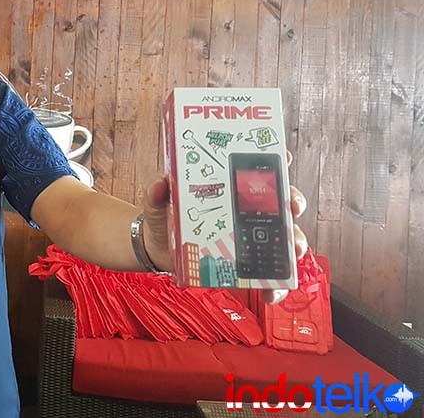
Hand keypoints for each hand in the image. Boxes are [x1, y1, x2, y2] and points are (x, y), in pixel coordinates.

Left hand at [141, 151, 309, 302]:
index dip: (275, 162)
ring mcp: (250, 238)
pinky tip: (271, 293)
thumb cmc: (165, 219)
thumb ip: (157, 194)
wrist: (159, 252)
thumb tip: (160, 184)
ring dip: (294, 244)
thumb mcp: (159, 204)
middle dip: (292, 202)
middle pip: (279, 202)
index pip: (256, 171)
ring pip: (283, 238)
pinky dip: (275, 286)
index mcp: (229, 190)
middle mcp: (245, 211)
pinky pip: (268, 275)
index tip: (285, 157)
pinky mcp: (247, 265)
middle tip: (292, 208)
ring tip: (293, 253)